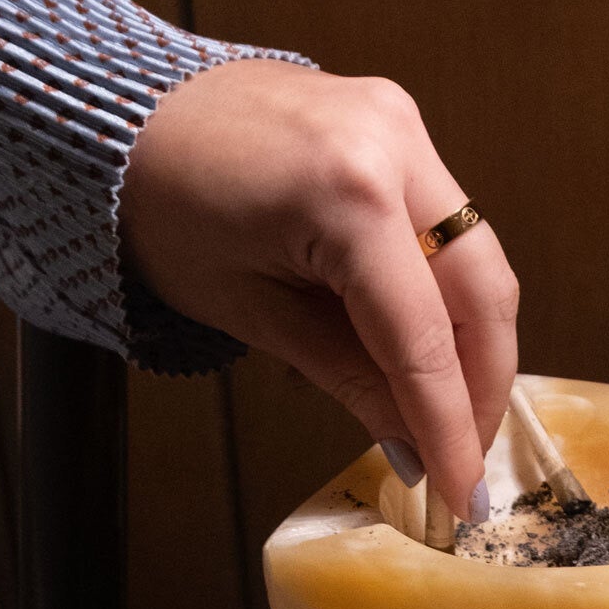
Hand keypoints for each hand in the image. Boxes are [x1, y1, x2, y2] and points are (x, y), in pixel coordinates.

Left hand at [118, 58, 518, 521]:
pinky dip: (445, 292)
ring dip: (473, 343)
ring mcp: (404, 126)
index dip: (449, 425)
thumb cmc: (163, 207)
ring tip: (449, 412)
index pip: (423, 336)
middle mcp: (393, 145)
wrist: (126, 116)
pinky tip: (424, 345)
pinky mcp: (401, 125)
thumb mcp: (251, 311)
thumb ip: (347, 376)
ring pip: (480, 258)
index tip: (462, 492)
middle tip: (465, 458)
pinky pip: (450, 225)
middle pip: (483, 291)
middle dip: (482, 386)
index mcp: (346, 193)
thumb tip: (413, 446)